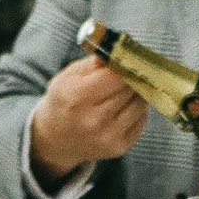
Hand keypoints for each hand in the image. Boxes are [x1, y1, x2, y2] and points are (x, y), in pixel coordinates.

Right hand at [29, 57, 148, 186]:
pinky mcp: (119, 147)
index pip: (116, 76)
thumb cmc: (64, 101)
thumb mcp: (69, 76)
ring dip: (136, 94)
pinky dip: (137, 111)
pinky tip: (123, 108)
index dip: (125, 65)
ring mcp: (108, 137)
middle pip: (129, 89)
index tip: (128, 60)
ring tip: (124, 91)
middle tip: (127, 73)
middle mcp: (94, 120)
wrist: (56, 138)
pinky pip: (141, 121)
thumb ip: (94, 62)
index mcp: (78, 97)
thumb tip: (119, 52)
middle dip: (131, 78)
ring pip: (140, 105)